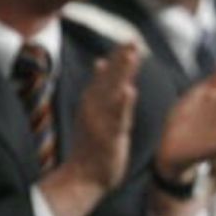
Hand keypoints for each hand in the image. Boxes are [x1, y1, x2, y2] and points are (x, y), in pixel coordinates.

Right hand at [39, 42, 140, 215]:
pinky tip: (130, 90)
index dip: (118, 57)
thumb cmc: (92, 143)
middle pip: (109, 79)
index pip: (107, 75)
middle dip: (121, 59)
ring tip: (131, 56)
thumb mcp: (94, 111)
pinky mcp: (108, 136)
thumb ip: (100, 87)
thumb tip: (102, 62)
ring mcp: (100, 121)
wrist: (82, 176)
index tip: (130, 39)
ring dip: (121, 74)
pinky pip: (116, 118)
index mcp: (93, 100)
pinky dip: (122, 104)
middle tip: (133, 40)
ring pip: (112, 93)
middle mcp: (94, 107)